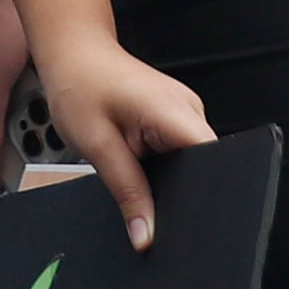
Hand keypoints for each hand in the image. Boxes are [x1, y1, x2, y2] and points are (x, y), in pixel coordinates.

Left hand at [30, 31, 216, 251]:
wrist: (74, 53)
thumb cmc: (79, 86)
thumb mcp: (97, 144)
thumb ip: (126, 191)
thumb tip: (146, 236)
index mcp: (175, 111)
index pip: (214, 162)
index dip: (206, 196)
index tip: (187, 225)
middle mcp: (189, 111)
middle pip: (206, 167)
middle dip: (183, 194)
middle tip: (152, 211)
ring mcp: (185, 114)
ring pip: (193, 163)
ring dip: (170, 180)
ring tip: (140, 180)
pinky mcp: (175, 119)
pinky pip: (180, 153)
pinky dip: (164, 168)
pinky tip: (143, 170)